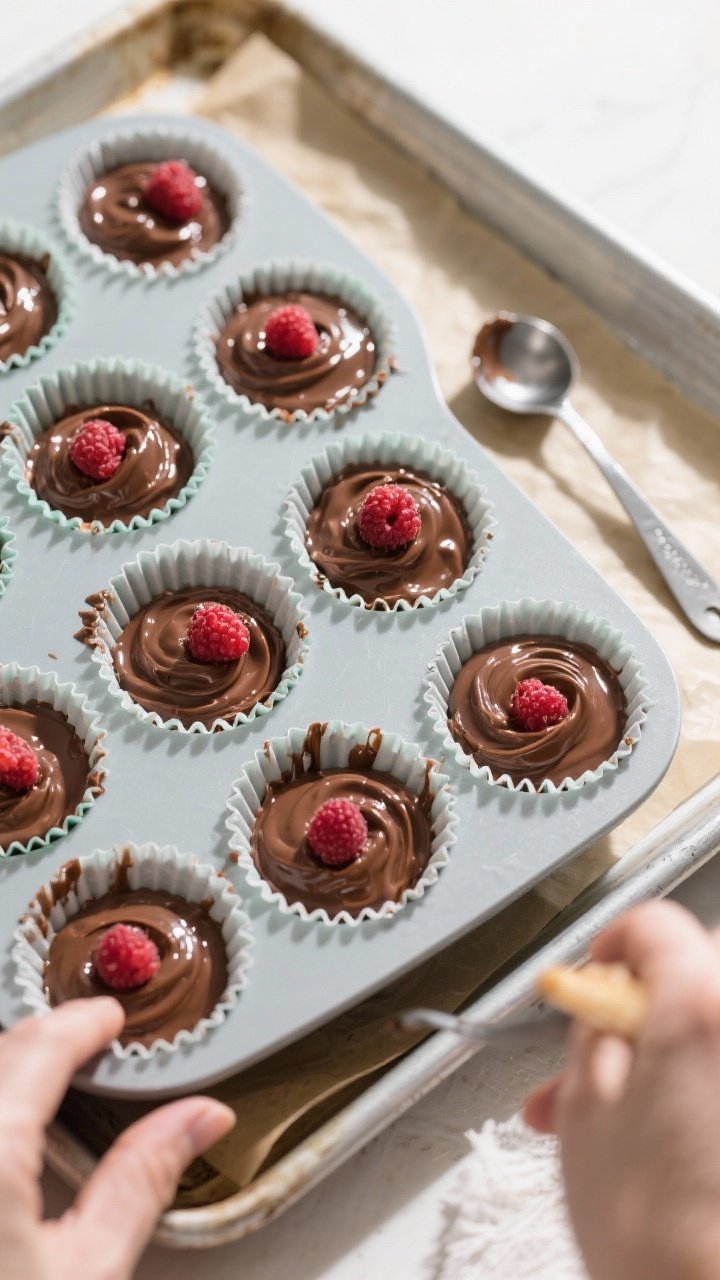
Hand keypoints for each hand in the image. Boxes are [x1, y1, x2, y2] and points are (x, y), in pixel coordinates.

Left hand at [0, 998, 234, 1279]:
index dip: (83, 1023)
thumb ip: (140, 1184)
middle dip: (46, 1038)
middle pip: (2, 1051)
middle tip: (90, 1041)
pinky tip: (14, 1123)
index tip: (111, 1018)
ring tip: (50, 1077)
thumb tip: (202, 1118)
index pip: (40, 1047)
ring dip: (14, 1063)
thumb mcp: (87, 1273)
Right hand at [524, 900, 719, 1279]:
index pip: (657, 926)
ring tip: (630, 1117)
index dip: (612, 946)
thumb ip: (591, 1029)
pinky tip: (672, 1139)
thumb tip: (603, 1004)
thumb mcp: (585, 1109)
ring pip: (716, 1025)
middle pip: (701, 970)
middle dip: (648, 1005)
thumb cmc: (659, 1239)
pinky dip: (703, 1089)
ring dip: (674, 1053)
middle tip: (606, 1053)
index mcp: (703, 1005)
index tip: (595, 977)